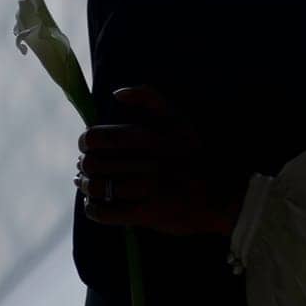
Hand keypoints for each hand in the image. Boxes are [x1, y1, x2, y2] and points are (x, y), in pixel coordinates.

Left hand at [75, 87, 244, 235]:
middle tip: (85, 168)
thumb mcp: (179, 120)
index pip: (101, 137)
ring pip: (100, 187)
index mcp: (152, 137)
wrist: (221, 195)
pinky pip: (108, 212)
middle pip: (96, 163)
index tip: (87, 146)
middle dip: (84, 166)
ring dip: (87, 187)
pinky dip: (93, 210)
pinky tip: (95, 205)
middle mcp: (149, 162)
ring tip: (88, 185)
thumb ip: (150, 99)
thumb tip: (116, 92)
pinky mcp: (150, 213)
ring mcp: (149, 189)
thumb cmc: (195, 156)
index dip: (86, 141)